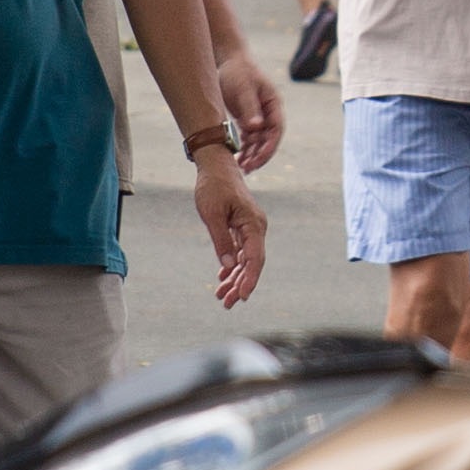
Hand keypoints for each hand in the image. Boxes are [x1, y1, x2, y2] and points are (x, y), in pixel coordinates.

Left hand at [193, 150, 266, 306]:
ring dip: (234, 278)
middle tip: (226, 304)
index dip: (250, 280)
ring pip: (245, 260)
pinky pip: (240, 251)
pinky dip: (232, 266)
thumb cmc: (213, 186)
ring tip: (221, 297)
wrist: (215, 166)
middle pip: (252, 263)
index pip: (255, 258)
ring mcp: (250, 228)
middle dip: (240, 285)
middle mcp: (256, 228)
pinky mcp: (242, 227)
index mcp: (253, 224)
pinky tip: (222, 279)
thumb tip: (229, 267)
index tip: (242, 297)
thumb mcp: (212, 214)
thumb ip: (222, 241)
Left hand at [217, 51, 285, 174]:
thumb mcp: (243, 89)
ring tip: (241, 168)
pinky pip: (249, 138)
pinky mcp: (248, 119)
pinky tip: (238, 158)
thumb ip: (250, 108)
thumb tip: (257, 128)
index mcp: (274, 104)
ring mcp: (259, 117)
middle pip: (268, 139)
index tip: (258, 160)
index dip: (269, 147)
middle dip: (260, 156)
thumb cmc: (238, 72)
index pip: (276, 130)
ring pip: (258, 141)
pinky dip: (244, 149)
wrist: (229, 61)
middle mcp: (269, 113)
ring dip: (252, 155)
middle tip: (248, 169)